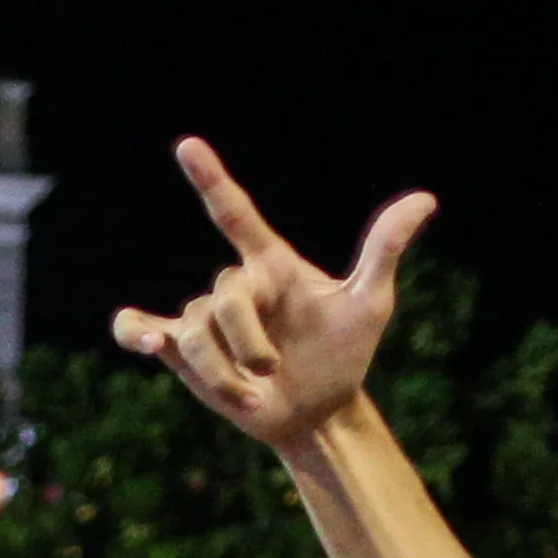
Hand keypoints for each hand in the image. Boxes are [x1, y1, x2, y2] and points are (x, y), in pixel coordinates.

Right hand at [110, 137, 435, 452]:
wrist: (317, 410)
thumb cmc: (344, 352)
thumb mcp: (370, 303)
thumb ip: (384, 250)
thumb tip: (425, 199)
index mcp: (271, 264)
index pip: (234, 214)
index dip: (211, 180)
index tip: (187, 147)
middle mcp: (235, 286)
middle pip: (222, 297)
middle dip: (247, 341)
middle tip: (274, 372)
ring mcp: (204, 319)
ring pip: (192, 333)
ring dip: (223, 373)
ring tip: (256, 395)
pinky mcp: (181, 352)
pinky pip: (138, 329)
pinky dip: (133, 331)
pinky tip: (145, 341)